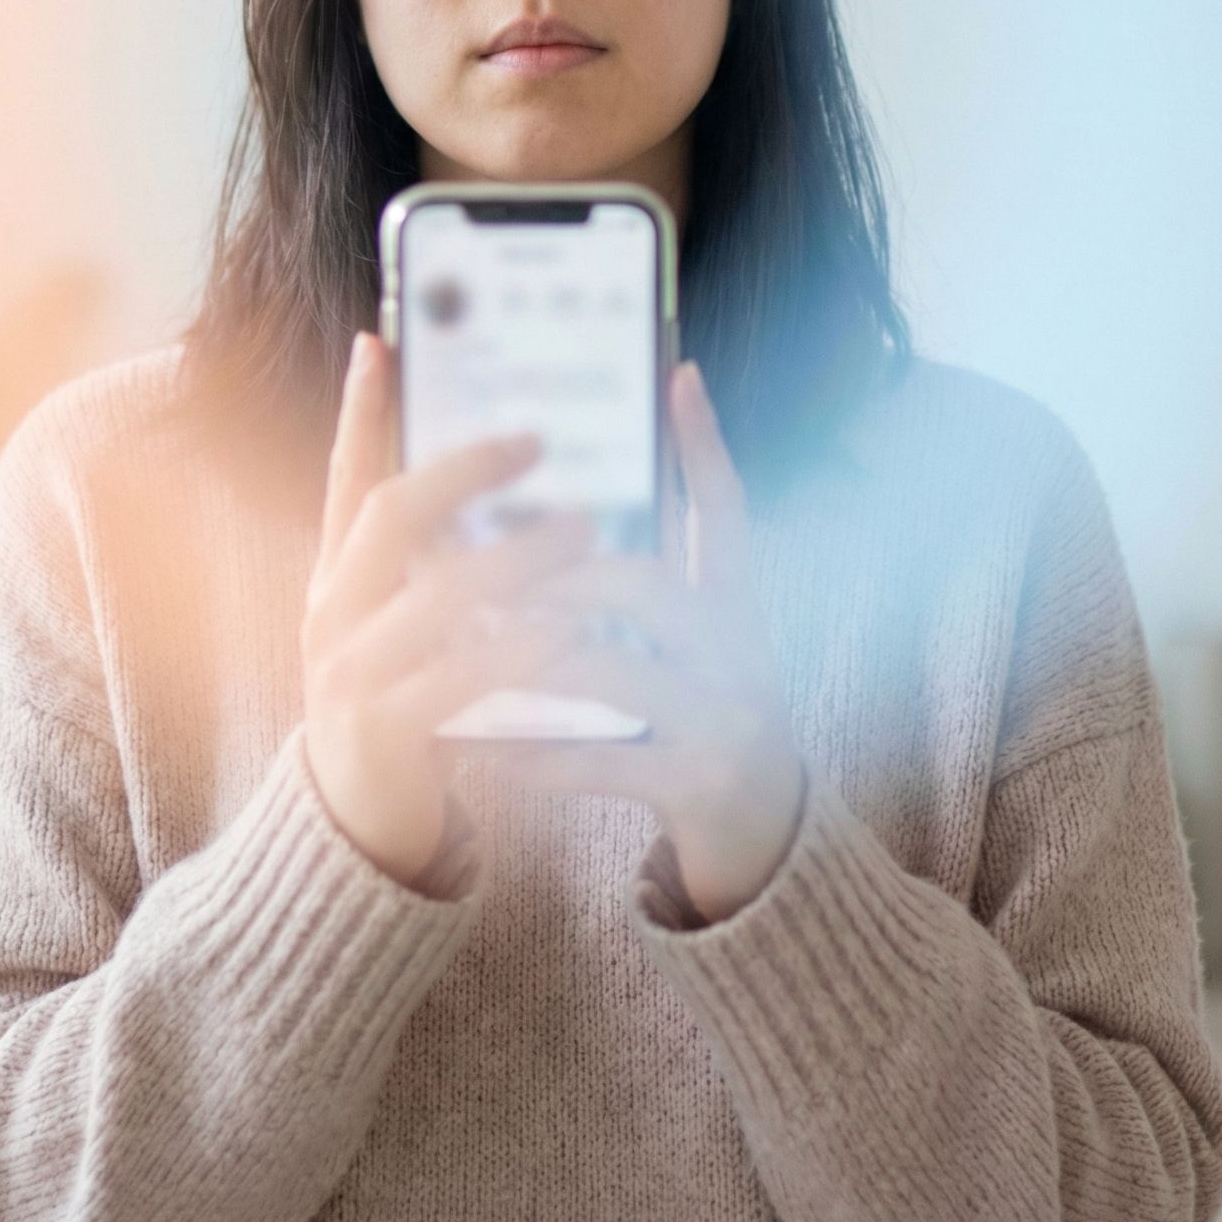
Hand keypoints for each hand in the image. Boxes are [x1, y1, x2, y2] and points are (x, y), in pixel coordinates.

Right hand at [300, 331, 603, 889]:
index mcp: (336, 580)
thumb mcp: (398, 627)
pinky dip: (518, 645)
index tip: (382, 340)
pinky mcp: (384, 731)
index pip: (347, 476)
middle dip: (466, 468)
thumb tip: (492, 484)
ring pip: (437, 591)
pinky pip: (460, 673)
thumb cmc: (399, 709)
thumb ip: (429, 566)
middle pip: (392, 513)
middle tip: (538, 438)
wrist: (358, 834)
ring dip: (518, 554)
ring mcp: (350, 672)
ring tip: (585, 528)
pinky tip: (569, 628)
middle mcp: (332, 614)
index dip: (362, 409)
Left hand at [480, 359, 808, 923]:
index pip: (724, 508)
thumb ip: (658, 582)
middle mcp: (739, 651)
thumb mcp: (702, 646)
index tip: (677, 376)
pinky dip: (526, 753)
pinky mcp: (697, 784)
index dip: (705, 442)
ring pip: (607, 666)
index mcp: (736, 607)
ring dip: (517, 656)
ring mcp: (724, 717)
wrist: (767, 845)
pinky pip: (596, 759)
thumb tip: (579, 514)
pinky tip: (469, 748)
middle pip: (638, 583)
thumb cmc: (706, 724)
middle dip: (543, 572)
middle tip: (466, 566)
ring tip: (453, 647)